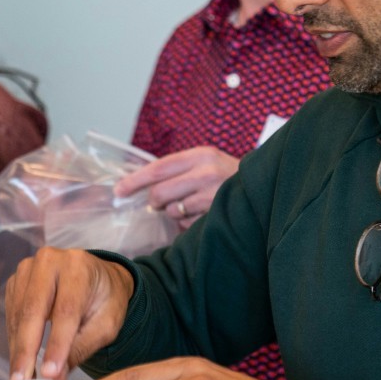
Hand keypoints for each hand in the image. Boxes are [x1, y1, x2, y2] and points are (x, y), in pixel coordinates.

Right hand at [5, 246, 134, 379]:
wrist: (98, 278)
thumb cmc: (105, 301)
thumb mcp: (105, 325)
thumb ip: (80, 348)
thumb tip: (55, 379)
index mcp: (79, 267)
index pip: (65, 310)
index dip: (56, 344)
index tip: (48, 374)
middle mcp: (50, 261)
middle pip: (33, 309)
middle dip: (26, 349)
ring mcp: (29, 269)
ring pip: (18, 314)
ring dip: (17, 348)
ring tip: (20, 379)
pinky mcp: (16, 281)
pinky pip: (11, 314)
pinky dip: (14, 340)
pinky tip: (19, 359)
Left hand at [114, 146, 239, 228]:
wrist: (262, 187)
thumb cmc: (225, 176)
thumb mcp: (204, 162)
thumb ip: (177, 170)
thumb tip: (142, 186)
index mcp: (200, 155)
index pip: (158, 168)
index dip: (135, 181)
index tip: (118, 191)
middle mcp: (206, 172)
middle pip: (160, 193)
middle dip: (154, 202)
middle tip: (157, 204)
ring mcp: (213, 195)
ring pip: (172, 211)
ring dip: (173, 213)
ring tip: (188, 206)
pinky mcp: (217, 214)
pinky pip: (187, 224)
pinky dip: (187, 223)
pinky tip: (199, 214)